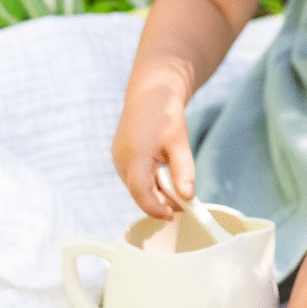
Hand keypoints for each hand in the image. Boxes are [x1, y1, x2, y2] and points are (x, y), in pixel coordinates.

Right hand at [111, 70, 195, 218]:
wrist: (151, 91)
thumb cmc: (165, 114)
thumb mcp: (180, 143)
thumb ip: (184, 172)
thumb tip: (188, 197)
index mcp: (135, 156)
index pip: (141, 194)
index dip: (157, 209)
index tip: (174, 215)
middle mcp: (121, 159)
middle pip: (139, 193)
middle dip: (160, 202)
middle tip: (184, 204)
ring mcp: (118, 158)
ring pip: (136, 187)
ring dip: (155, 192)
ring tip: (177, 188)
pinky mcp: (119, 156)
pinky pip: (133, 177)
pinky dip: (148, 182)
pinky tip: (164, 176)